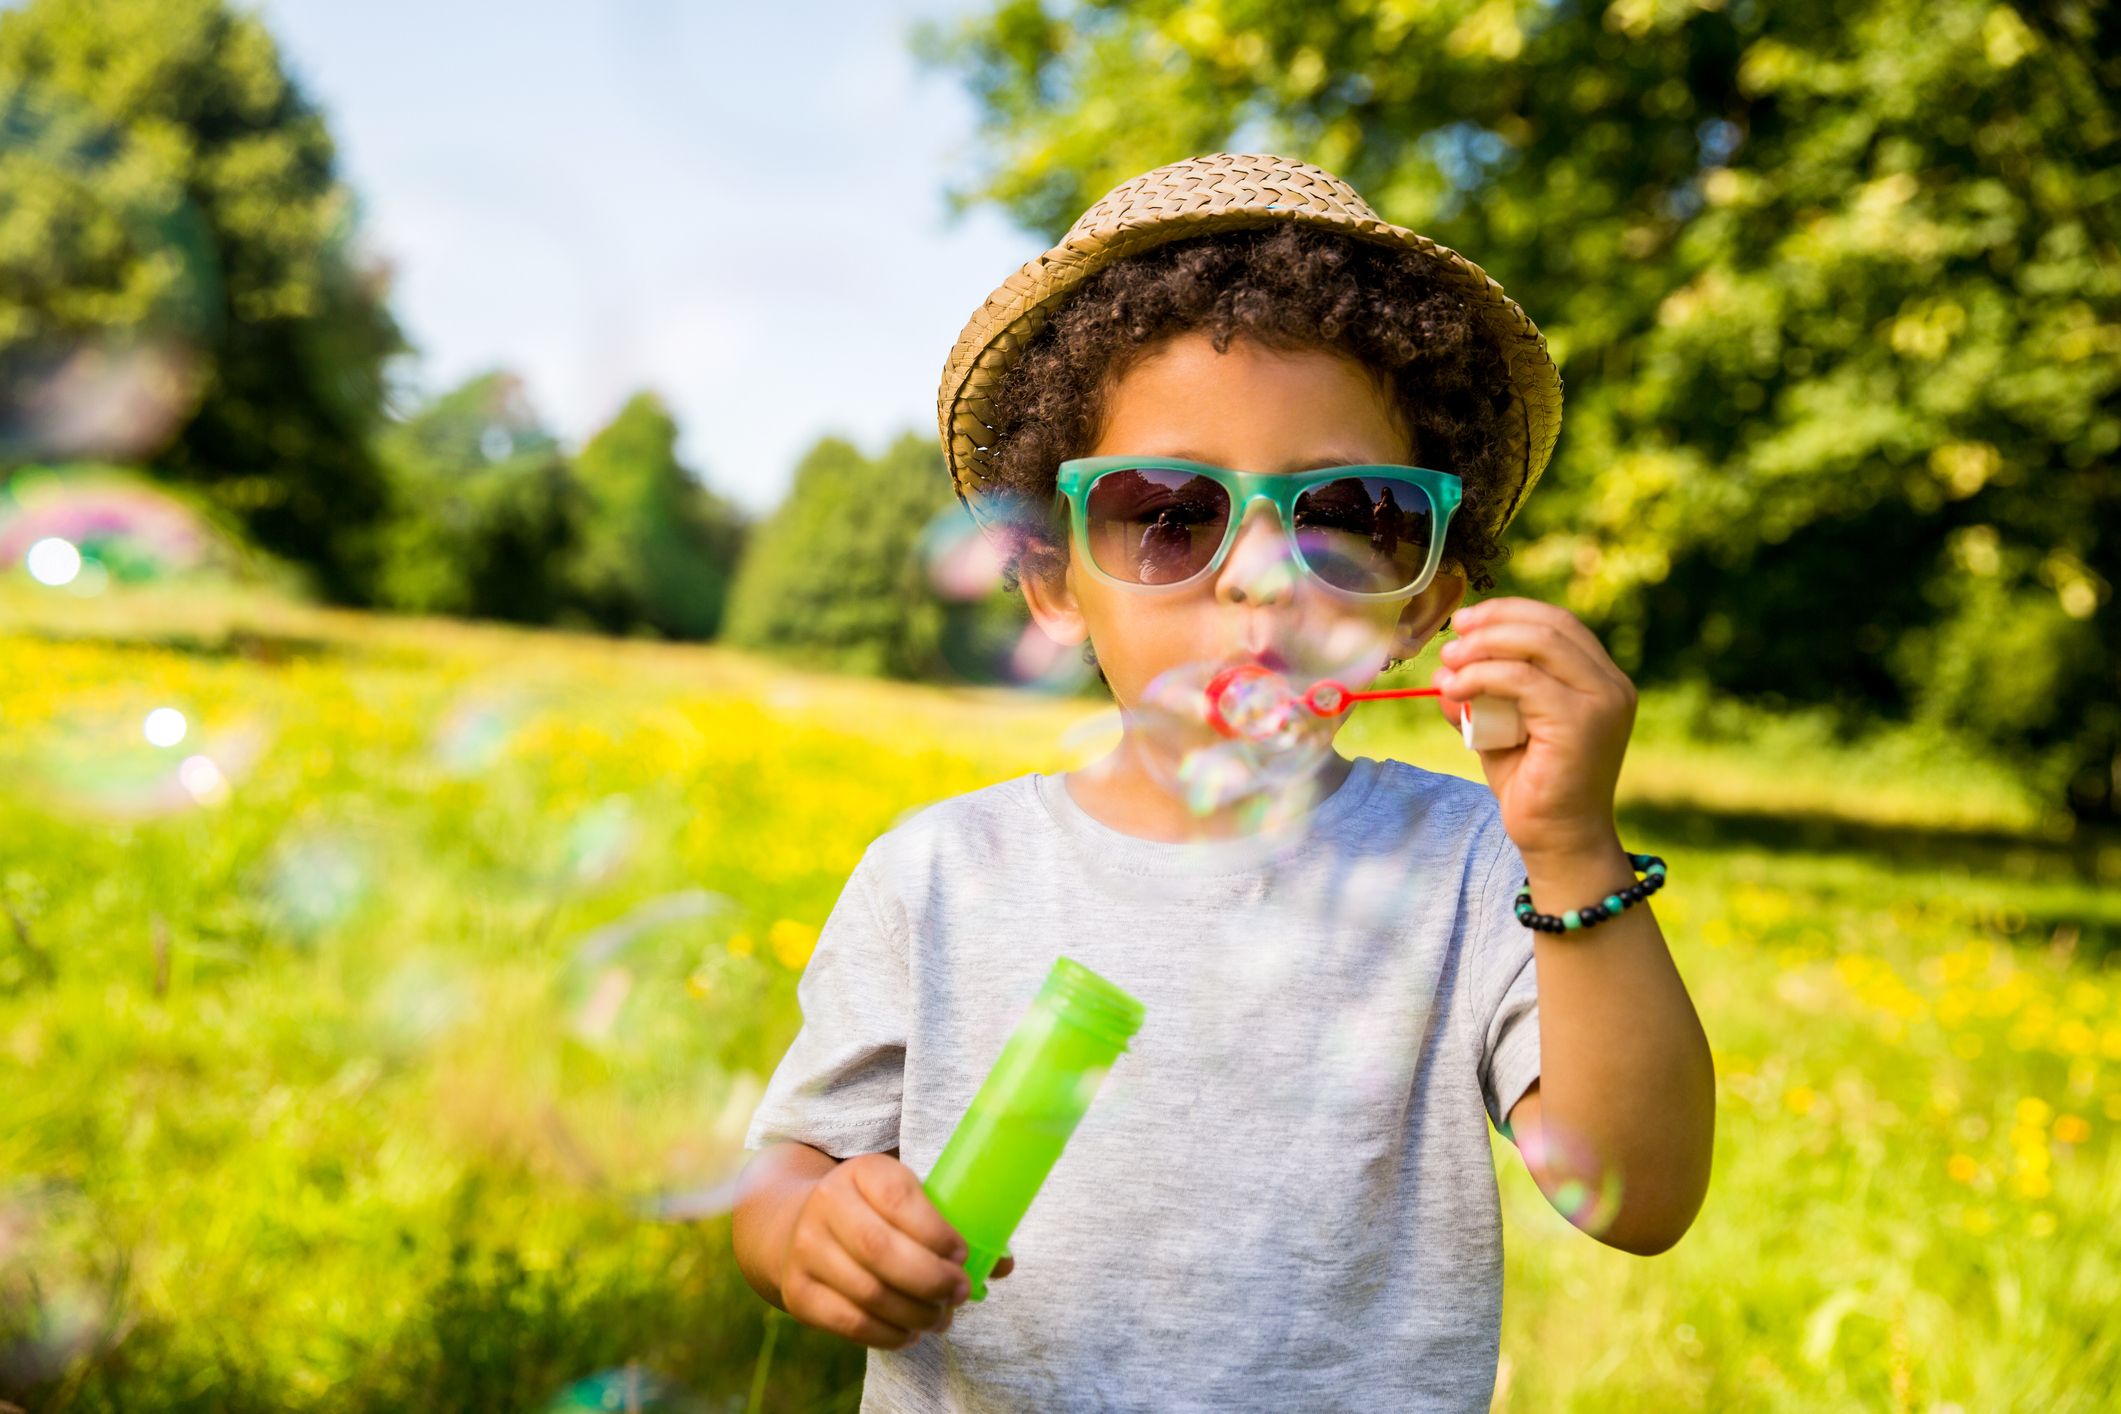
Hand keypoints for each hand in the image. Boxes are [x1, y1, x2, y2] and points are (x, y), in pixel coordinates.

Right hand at [779, 1152, 1013, 1349]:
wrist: (794, 1225)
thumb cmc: (872, 1212)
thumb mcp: (900, 1198)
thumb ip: (948, 1223)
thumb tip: (1003, 1264)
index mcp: (862, 1171)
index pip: (900, 1198)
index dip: (936, 1232)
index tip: (963, 1255)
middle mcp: (826, 1204)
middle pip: (880, 1250)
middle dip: (931, 1279)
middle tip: (959, 1293)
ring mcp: (806, 1250)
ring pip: (868, 1292)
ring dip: (915, 1314)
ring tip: (940, 1318)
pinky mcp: (798, 1293)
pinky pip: (849, 1323)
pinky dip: (888, 1335)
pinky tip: (910, 1333)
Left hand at [1432, 597, 1635, 861]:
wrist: (1559, 841)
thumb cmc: (1533, 787)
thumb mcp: (1499, 730)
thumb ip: (1479, 697)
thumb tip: (1442, 670)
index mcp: (1601, 681)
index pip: (1557, 624)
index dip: (1510, 612)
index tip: (1466, 622)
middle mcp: (1611, 685)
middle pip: (1550, 625)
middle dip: (1494, 621)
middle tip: (1452, 638)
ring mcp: (1602, 702)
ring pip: (1538, 643)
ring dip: (1484, 646)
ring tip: (1448, 663)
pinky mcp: (1580, 722)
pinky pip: (1522, 679)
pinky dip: (1481, 676)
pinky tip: (1454, 689)